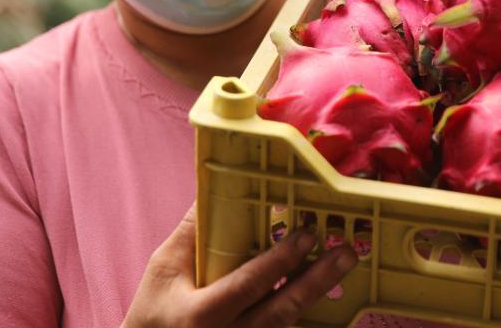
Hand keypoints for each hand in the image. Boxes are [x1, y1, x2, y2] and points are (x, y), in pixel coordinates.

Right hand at [122, 203, 356, 327]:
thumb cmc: (155, 310)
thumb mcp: (164, 267)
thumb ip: (192, 230)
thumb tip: (214, 186)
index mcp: (200, 315)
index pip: (247, 286)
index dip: (279, 262)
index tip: (307, 236)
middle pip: (280, 311)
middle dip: (316, 281)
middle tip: (345, 253)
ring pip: (287, 325)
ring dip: (318, 295)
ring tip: (343, 265)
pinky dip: (306, 314)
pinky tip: (329, 292)